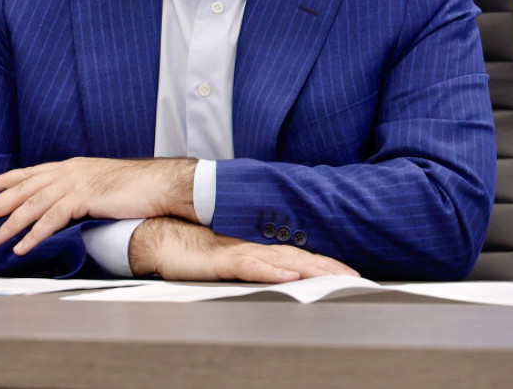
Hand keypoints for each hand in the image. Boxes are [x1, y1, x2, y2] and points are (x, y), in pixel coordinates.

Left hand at [0, 157, 196, 254]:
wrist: (159, 185)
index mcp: (73, 166)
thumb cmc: (137, 187)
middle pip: (24, 188)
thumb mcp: (103, 185)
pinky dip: (34, 235)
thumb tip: (68, 205)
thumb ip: (82, 191)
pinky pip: (52, 219)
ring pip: (33, 204)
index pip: (31, 172)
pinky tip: (22, 248)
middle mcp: (70, 171)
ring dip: (10, 224)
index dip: (6, 180)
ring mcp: (76, 183)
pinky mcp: (84, 198)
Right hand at [128, 217, 358, 282]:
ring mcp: (238, 251)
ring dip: (309, 269)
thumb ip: (251, 263)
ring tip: (333, 277)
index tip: (347, 272)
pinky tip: (288, 277)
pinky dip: (271, 271)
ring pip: (280, 261)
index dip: (323, 263)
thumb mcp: (227, 258)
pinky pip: (250, 265)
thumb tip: (276, 274)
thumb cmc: (191, 248)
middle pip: (297, 258)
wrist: (160, 236)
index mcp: (255, 247)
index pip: (297, 256)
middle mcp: (252, 247)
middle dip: (327, 268)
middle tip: (353, 277)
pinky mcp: (221, 259)